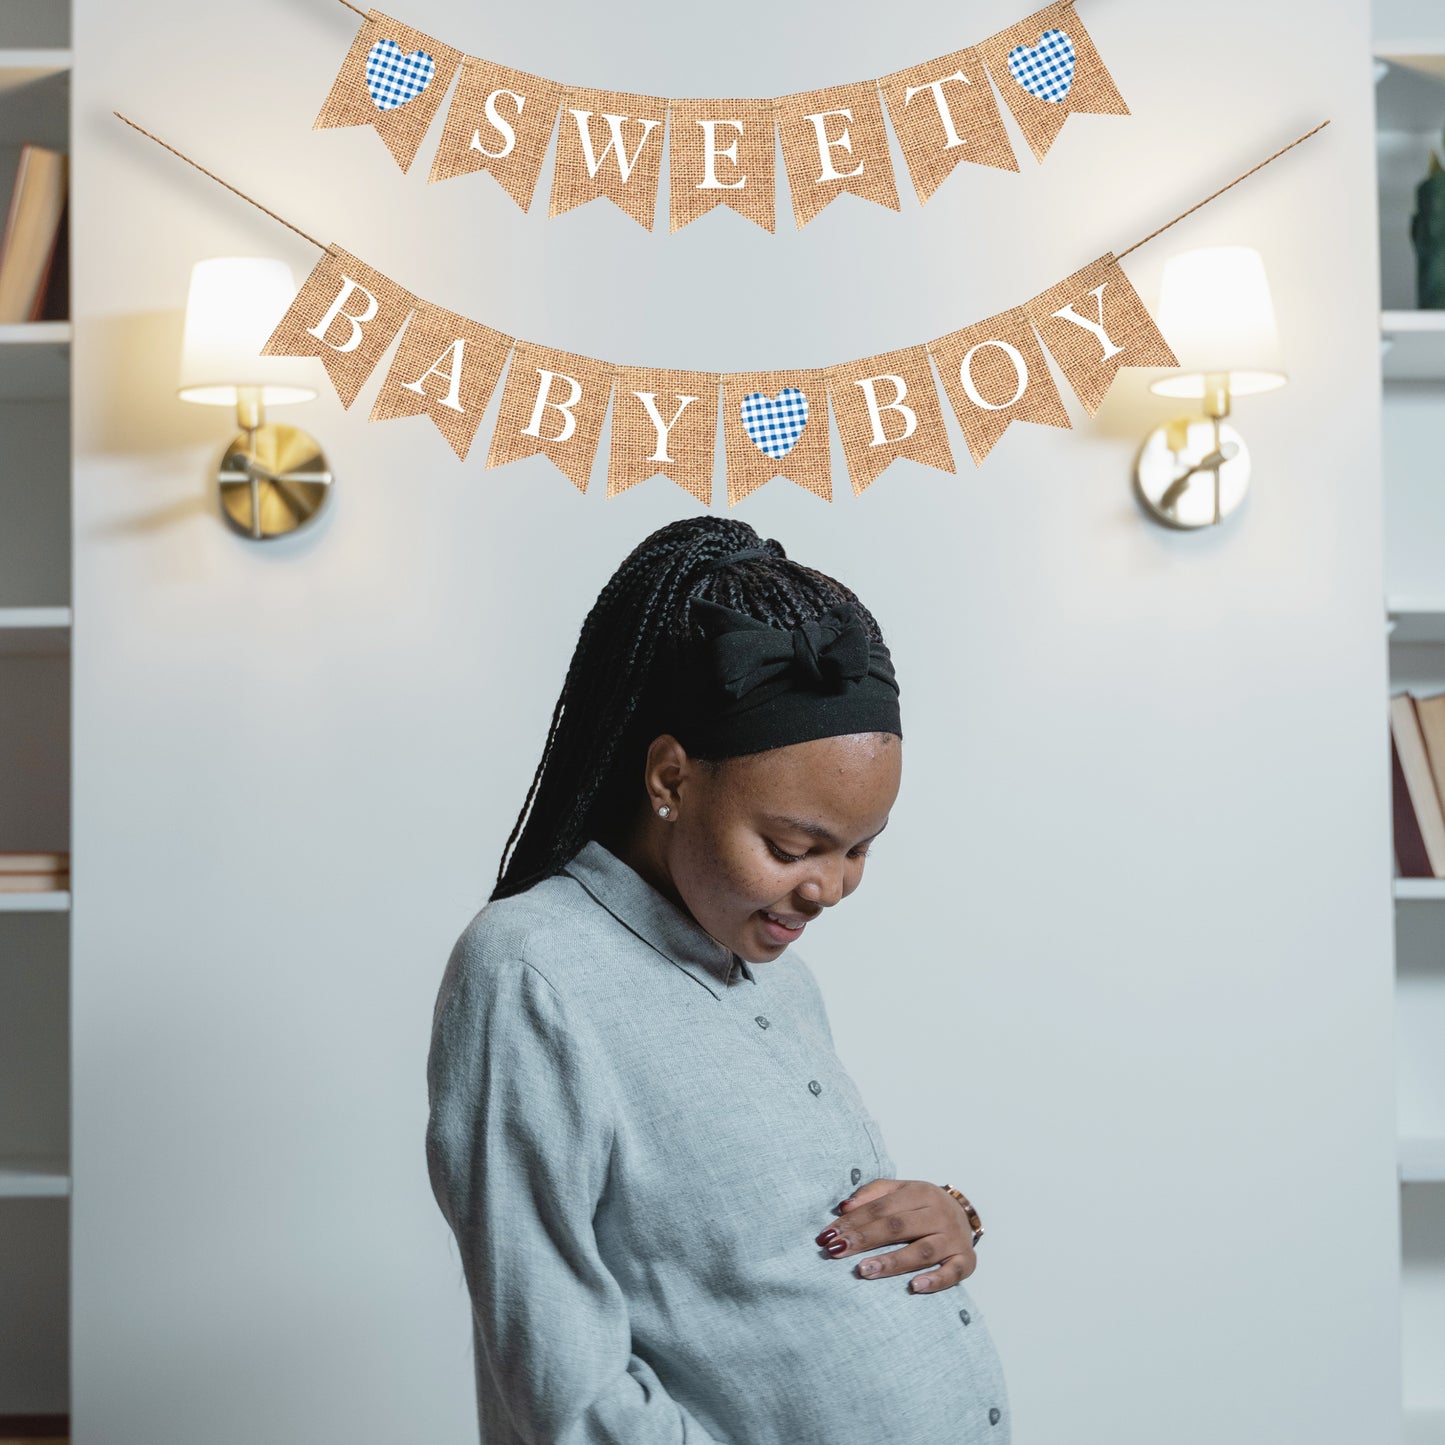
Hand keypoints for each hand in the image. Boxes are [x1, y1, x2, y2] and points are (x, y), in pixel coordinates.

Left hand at [813, 1178, 977, 1293]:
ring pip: (921, 1251)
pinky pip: (952, 1273)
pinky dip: (934, 1280)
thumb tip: (845, 1206)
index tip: (828, 1235)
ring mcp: (953, 1239)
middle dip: (864, 1239)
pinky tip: (914, 1287)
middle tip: (837, 1251)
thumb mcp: (900, 1191)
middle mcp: (939, 1214)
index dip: (853, 1220)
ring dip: (892, 1262)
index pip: (882, 1207)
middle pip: (898, 1227)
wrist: (965, 1216)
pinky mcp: (966, 1262)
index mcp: (921, 1192)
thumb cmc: (923, 1206)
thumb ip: (873, 1195)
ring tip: (864, 1270)